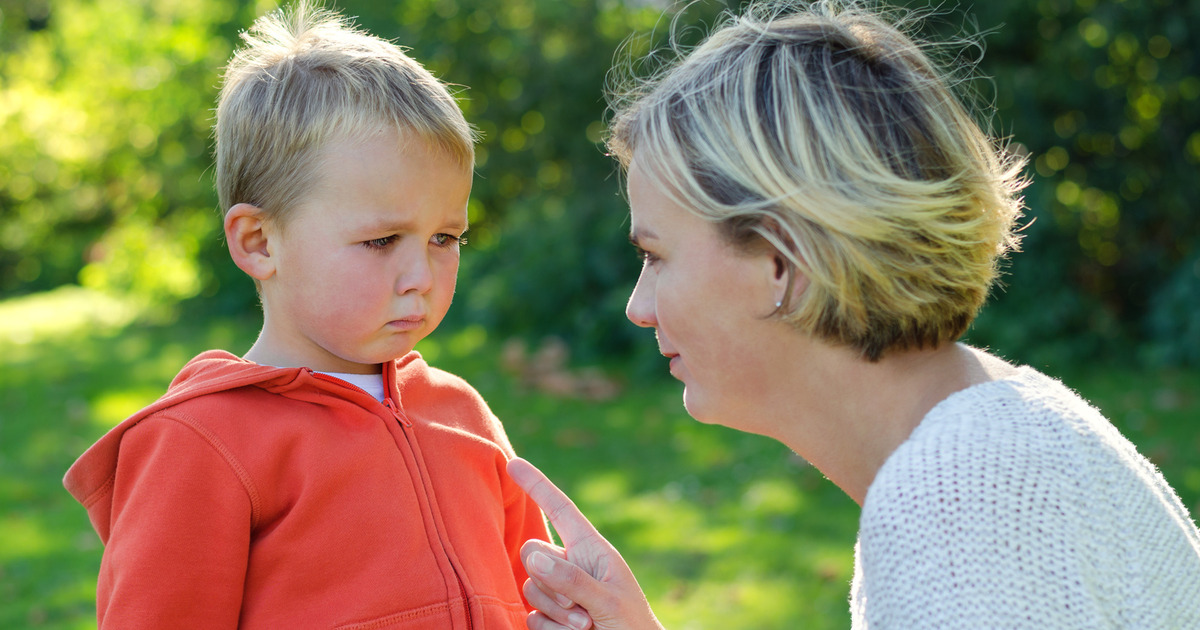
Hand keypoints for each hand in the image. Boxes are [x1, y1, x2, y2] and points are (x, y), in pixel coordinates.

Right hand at [507, 458, 664, 629]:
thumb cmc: (631, 626)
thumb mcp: (607, 600)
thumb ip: (572, 578)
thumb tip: (533, 557)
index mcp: (591, 549)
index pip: (560, 509)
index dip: (537, 485)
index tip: (513, 462)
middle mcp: (571, 565)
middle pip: (532, 552)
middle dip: (551, 582)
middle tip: (582, 607)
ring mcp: (558, 591)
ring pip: (529, 587)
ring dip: (556, 612)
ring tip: (585, 624)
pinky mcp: (548, 617)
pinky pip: (530, 616)